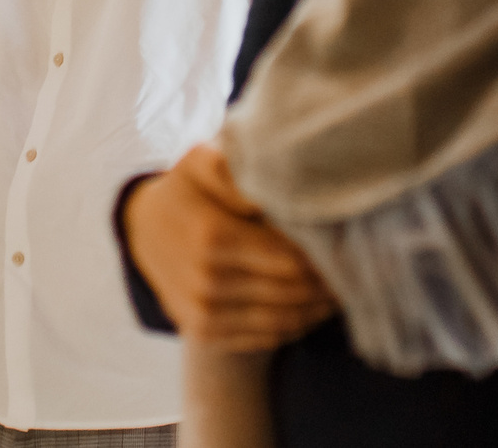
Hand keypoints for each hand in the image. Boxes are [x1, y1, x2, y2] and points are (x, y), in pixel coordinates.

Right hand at [124, 145, 338, 350]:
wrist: (141, 231)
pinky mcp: (205, 333)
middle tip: (356, 269)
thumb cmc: (185, 189)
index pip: (291, 258)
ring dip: (319, 308)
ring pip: (284, 319)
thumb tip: (281, 188)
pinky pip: (266, 337)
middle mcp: (207, 280)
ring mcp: (204, 312)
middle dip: (330, 282)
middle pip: (293, 290)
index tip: (349, 246)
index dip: (326, 256)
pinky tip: (312, 307)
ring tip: (342, 289)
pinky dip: (296, 325)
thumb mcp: (201, 161)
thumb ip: (237, 170)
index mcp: (212, 234)